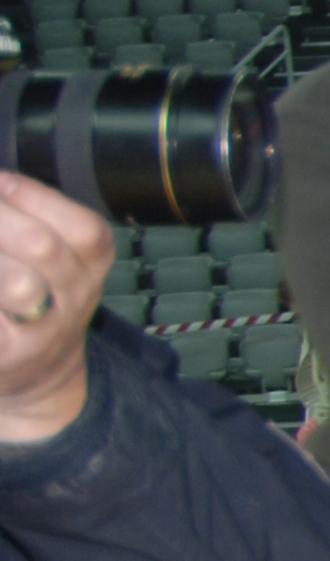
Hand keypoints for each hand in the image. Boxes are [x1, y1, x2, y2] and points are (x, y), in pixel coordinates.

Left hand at [0, 171, 112, 444]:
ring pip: (19, 286)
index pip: (85, 231)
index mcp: (89, 271)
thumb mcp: (59, 265)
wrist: (38, 379)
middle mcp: (74, 302)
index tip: (0, 181)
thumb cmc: (37, 304)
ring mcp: (39, 334)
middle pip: (44, 248)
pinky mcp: (5, 356)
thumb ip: (34, 224)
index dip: (36, 197)